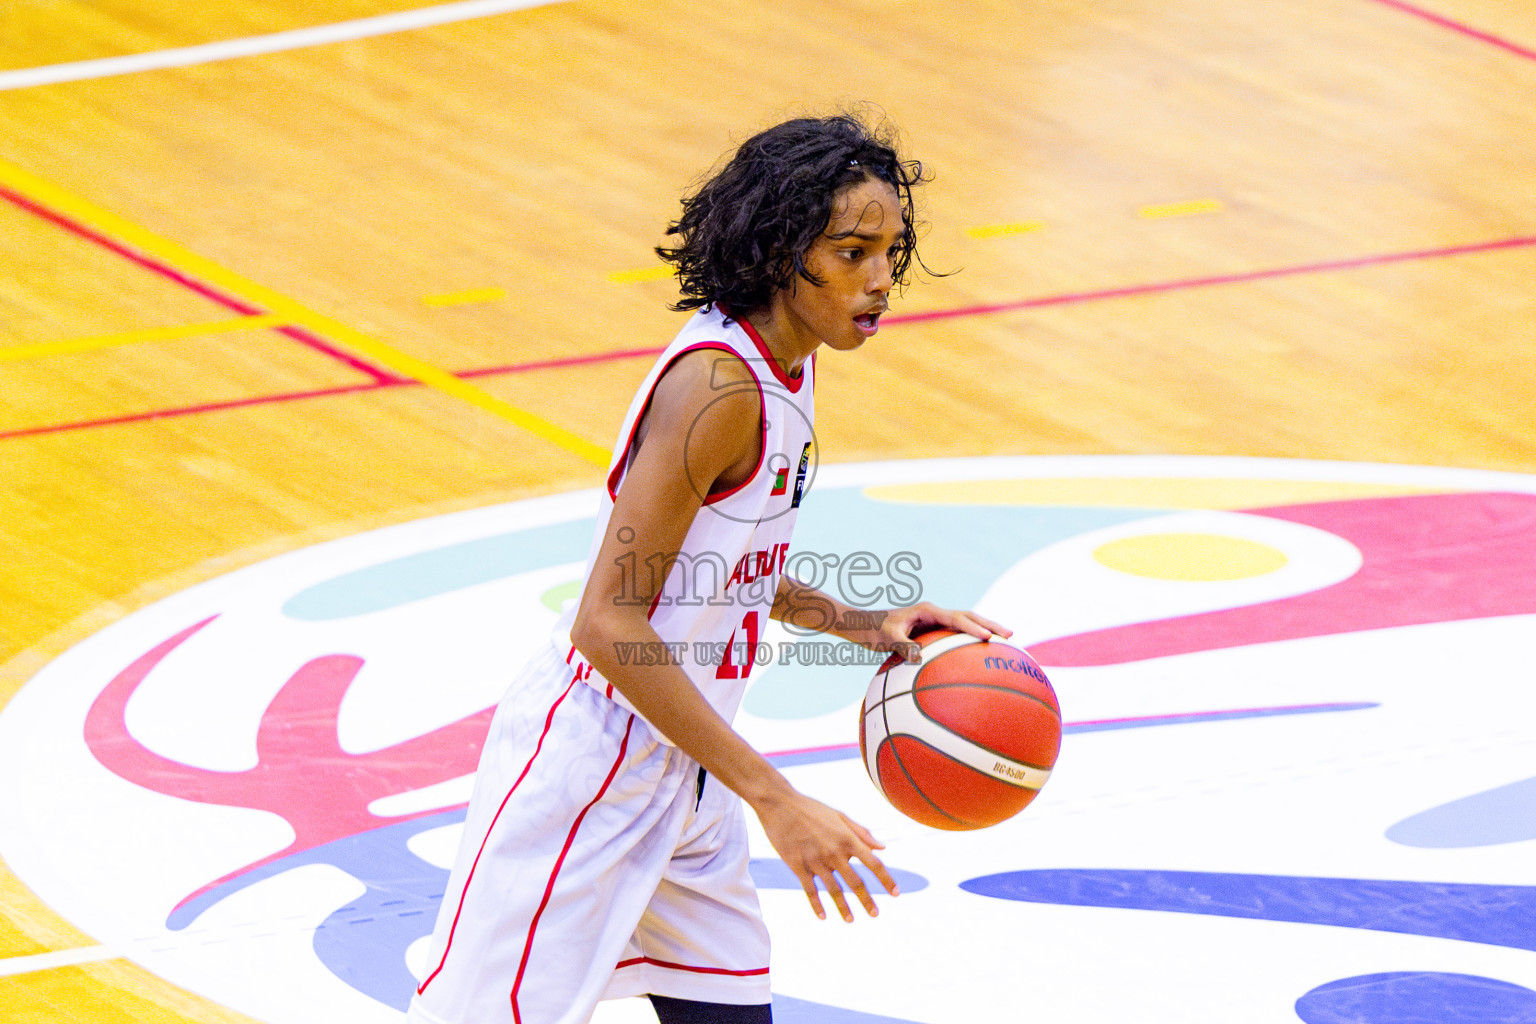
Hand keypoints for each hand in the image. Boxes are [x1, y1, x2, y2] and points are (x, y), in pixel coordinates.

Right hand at [754, 790, 898, 921]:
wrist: (780, 804)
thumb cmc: (811, 808)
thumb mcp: (839, 816)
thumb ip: (862, 833)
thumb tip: (882, 847)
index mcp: (847, 839)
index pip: (873, 863)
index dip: (886, 880)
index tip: (896, 894)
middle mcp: (834, 852)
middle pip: (855, 882)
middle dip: (867, 901)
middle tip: (875, 914)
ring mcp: (815, 860)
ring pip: (834, 890)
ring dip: (843, 908)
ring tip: (851, 920)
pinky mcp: (798, 865)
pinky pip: (810, 890)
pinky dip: (817, 905)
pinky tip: (823, 916)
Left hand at [864, 602, 1011, 663]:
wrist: (864, 626)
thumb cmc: (873, 631)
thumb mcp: (885, 638)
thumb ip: (901, 646)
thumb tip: (917, 658)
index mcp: (927, 610)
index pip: (956, 618)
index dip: (973, 627)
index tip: (988, 637)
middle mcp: (934, 613)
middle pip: (969, 616)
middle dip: (990, 624)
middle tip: (1010, 635)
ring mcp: (935, 621)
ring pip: (966, 624)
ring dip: (985, 630)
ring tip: (1006, 642)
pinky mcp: (933, 631)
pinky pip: (956, 636)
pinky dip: (971, 641)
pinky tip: (980, 656)